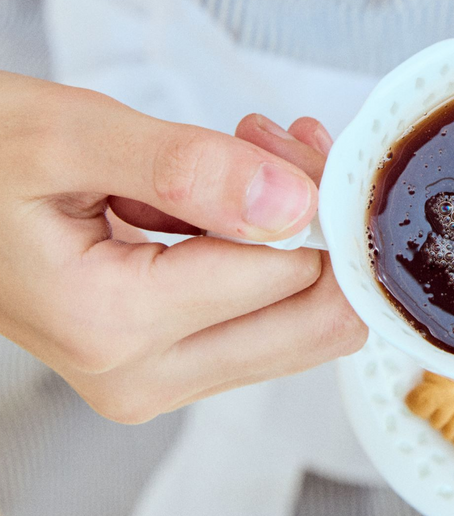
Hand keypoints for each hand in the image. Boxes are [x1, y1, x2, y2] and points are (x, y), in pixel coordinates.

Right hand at [0, 72, 365, 422]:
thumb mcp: (68, 136)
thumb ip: (184, 169)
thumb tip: (292, 205)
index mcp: (116, 324)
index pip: (291, 277)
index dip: (315, 202)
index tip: (295, 144)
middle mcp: (144, 376)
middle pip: (316, 325)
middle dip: (322, 228)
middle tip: (282, 149)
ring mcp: (158, 378)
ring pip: (302, 324)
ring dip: (298, 236)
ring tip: (247, 157)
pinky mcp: (168, 364)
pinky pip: (265, 318)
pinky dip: (270, 251)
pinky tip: (232, 190)